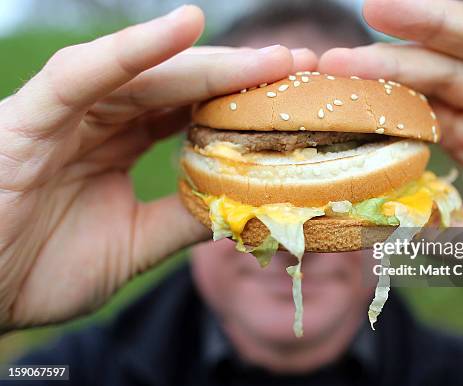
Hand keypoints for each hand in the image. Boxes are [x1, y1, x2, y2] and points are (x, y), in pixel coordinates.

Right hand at [0, 5, 315, 329]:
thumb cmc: (36, 269)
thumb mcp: (132, 245)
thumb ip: (182, 218)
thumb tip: (245, 204)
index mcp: (118, 146)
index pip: (191, 114)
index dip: (243, 105)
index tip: (296, 102)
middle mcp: (98, 120)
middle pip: (181, 87)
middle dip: (244, 77)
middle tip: (302, 64)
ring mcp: (67, 113)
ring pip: (148, 74)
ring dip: (213, 62)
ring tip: (273, 57)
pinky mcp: (31, 115)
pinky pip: (84, 73)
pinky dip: (134, 49)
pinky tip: (185, 26)